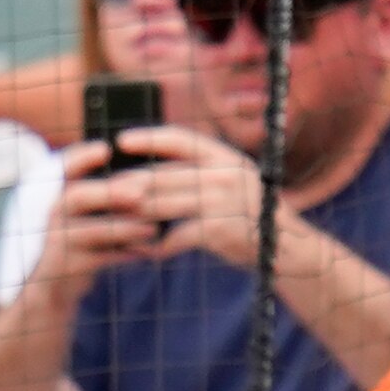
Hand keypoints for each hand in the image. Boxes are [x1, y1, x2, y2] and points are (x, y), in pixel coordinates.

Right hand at [38, 143, 173, 286]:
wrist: (54, 283)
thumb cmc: (80, 239)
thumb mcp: (84, 212)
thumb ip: (104, 193)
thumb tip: (147, 178)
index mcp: (57, 192)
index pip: (64, 167)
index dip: (82, 157)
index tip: (106, 150)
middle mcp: (52, 212)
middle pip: (77, 196)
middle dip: (111, 193)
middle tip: (142, 193)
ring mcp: (56, 240)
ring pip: (91, 230)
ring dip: (124, 228)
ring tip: (152, 228)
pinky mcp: (65, 266)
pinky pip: (98, 259)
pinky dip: (124, 255)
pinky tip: (146, 253)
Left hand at [107, 126, 268, 268]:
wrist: (288, 251)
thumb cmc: (252, 219)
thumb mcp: (233, 185)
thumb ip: (201, 176)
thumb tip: (152, 178)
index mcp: (226, 157)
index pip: (181, 139)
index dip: (149, 138)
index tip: (121, 140)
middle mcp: (225, 173)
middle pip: (164, 175)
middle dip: (130, 186)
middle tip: (101, 193)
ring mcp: (223, 200)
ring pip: (164, 204)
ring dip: (136, 216)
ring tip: (113, 222)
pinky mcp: (220, 229)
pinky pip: (177, 236)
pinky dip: (160, 245)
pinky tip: (146, 252)